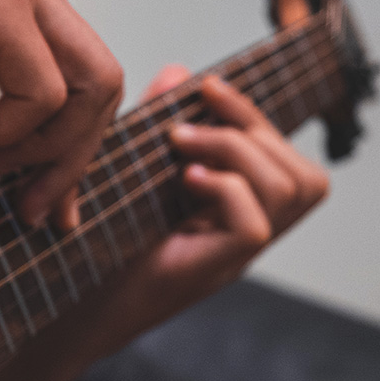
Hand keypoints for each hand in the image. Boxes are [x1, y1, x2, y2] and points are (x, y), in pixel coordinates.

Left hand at [118, 66, 329, 323]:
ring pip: (290, 192)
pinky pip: (253, 224)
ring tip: (182, 147)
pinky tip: (186, 181)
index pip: (290, 163)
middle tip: (189, 123)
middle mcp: (248, 238)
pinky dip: (225, 189)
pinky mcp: (213, 270)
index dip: (257, 118)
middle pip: (304, 176)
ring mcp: (236, 258)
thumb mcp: (137, 172)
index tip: (208, 88)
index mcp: (240, 215)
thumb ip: (159, 123)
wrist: (75, 308)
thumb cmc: (102, 246)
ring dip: (237, 151)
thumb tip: (179, 72)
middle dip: (252, 128)